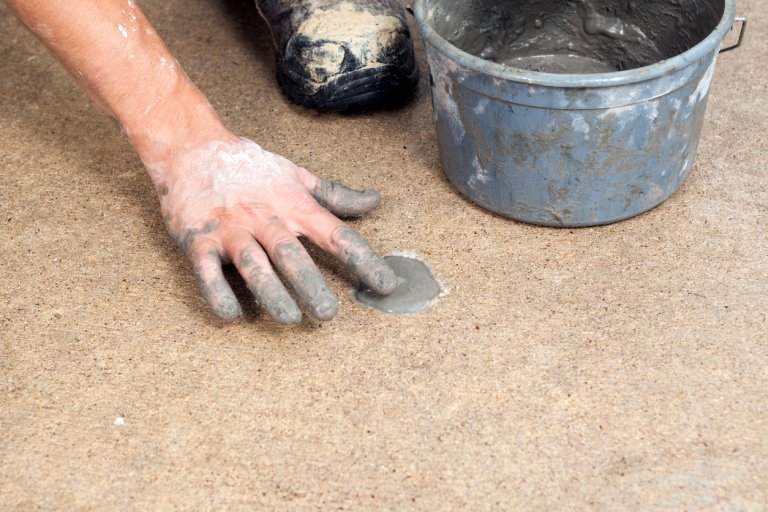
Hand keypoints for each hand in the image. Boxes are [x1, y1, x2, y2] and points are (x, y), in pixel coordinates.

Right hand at [154, 136, 397, 323]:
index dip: (363, 260)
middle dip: (311, 284)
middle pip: (291, 254)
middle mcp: (264, 217)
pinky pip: (207, 272)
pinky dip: (218, 294)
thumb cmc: (249, 166)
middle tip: (328, 313)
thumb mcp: (296, 175)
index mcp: (292, 204)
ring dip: (271, 293)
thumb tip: (374, 202)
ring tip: (289, 318)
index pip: (335, 234)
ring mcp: (229, 230)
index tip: (386, 285)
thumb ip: (335, 195)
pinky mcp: (197, 241)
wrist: (190, 147)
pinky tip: (232, 315)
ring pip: (253, 264)